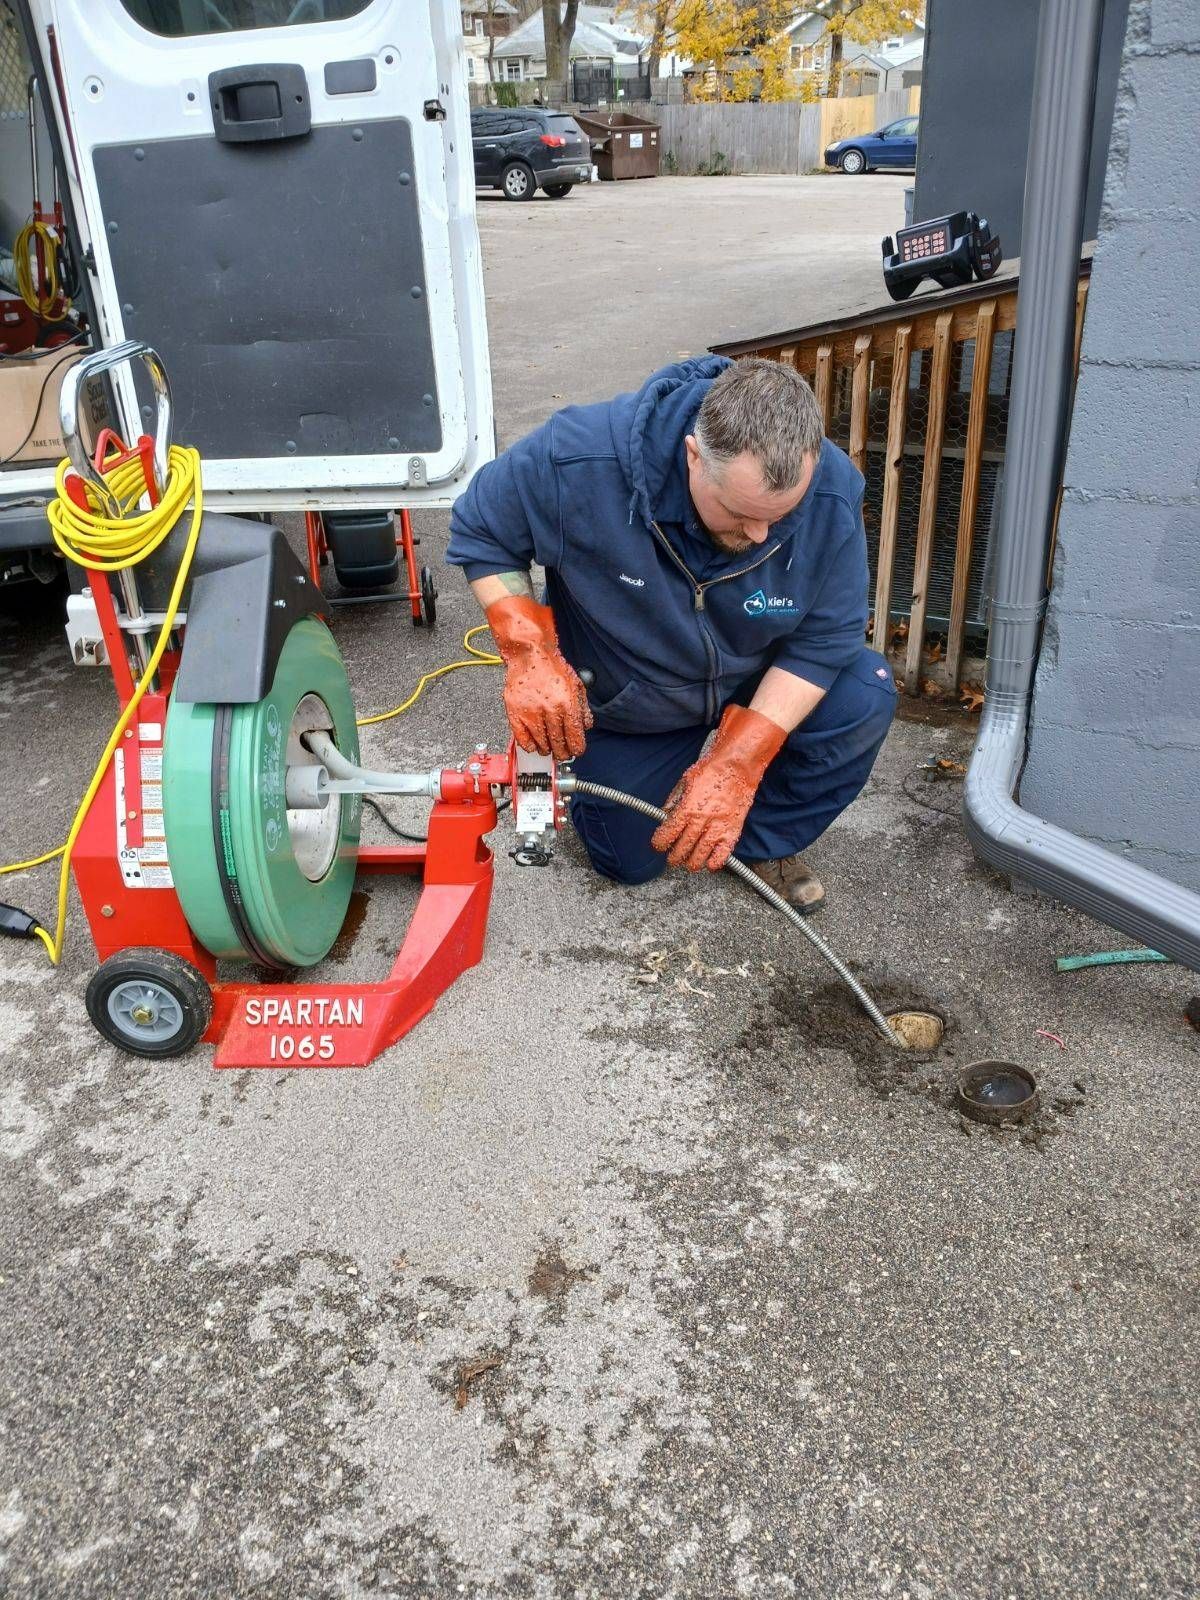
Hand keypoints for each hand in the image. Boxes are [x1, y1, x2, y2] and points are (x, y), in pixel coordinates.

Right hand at [485, 595, 592, 760]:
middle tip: (563, 753)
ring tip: (550, 748)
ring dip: (548, 750)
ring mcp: (531, 713)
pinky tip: (535, 744)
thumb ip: (582, 708)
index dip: (577, 749)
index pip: (575, 738)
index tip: (576, 751)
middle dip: (563, 752)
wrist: (530, 654)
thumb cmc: (552, 666)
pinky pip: (523, 740)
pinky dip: (530, 746)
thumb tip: (586, 726)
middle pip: (559, 744)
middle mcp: (549, 710)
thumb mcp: (576, 685)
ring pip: (542, 744)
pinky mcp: (515, 713)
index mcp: (567, 704)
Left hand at [651, 705, 786, 870]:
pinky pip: (722, 855)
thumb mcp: (685, 781)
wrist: (738, 765)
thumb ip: (673, 800)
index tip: (659, 845)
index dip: (660, 844)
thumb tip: (663, 815)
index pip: (667, 835)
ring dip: (691, 863)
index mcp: (686, 808)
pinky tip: (709, 862)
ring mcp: (718, 827)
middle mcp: (701, 820)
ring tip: (688, 862)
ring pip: (700, 856)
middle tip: (673, 857)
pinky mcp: (733, 830)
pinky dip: (714, 863)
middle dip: (673, 857)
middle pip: (681, 849)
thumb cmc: (712, 769)